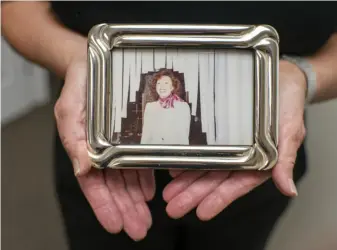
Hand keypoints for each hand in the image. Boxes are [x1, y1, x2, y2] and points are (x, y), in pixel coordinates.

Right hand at [54, 55, 155, 240]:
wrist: (92, 63)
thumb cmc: (79, 85)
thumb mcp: (71, 109)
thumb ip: (74, 139)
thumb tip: (81, 169)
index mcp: (84, 147)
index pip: (93, 184)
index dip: (104, 205)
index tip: (116, 224)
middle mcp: (101, 150)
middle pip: (113, 188)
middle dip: (125, 210)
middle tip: (138, 228)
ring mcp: (117, 145)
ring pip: (126, 180)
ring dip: (135, 200)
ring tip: (146, 217)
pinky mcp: (131, 137)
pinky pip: (138, 162)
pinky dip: (144, 179)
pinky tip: (150, 191)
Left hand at [163, 60, 306, 219]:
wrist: (280, 77)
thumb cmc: (287, 104)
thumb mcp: (290, 130)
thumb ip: (285, 159)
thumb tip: (289, 190)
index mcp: (258, 161)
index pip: (236, 185)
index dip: (218, 199)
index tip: (201, 212)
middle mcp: (241, 157)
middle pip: (214, 180)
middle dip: (194, 195)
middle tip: (173, 207)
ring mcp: (228, 146)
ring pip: (204, 168)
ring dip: (186, 182)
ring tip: (168, 194)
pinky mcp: (217, 132)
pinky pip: (200, 148)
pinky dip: (187, 159)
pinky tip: (172, 169)